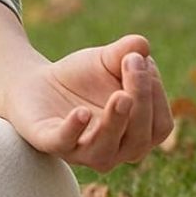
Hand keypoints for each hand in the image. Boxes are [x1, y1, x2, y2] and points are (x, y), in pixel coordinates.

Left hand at [3, 35, 172, 172]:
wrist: (35, 82)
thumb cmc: (82, 77)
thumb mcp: (106, 60)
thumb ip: (126, 52)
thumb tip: (142, 45)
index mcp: (136, 135)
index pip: (160, 126)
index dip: (156, 95)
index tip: (140, 59)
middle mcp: (114, 151)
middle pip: (138, 139)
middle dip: (141, 103)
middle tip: (133, 66)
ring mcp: (81, 151)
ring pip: (105, 149)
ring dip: (115, 122)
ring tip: (120, 96)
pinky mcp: (50, 143)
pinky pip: (65, 142)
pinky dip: (74, 129)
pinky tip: (80, 111)